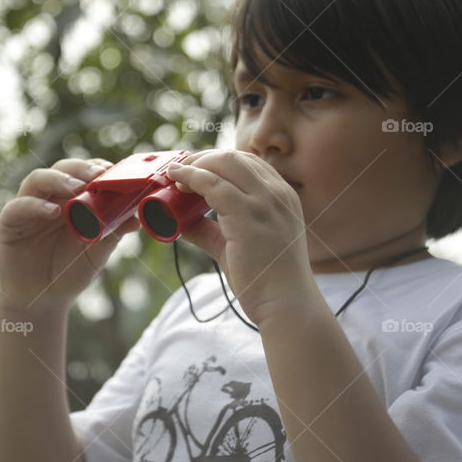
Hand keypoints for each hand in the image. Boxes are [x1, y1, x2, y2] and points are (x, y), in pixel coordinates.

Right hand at [0, 158, 140, 312]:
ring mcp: (27, 208)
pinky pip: (18, 207)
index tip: (113, 171)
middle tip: (97, 175)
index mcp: (70, 200)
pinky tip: (53, 212)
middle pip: (61, 169)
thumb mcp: (96, 252)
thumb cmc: (70, 272)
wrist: (43, 302)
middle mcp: (49, 198)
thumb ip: (112, 233)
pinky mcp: (9, 223)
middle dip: (80, 168)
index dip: (96, 168)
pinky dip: (35, 205)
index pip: (82, 173)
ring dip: (57, 179)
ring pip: (37, 179)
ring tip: (76, 188)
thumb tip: (136, 218)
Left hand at [164, 149, 314, 324]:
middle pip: (234, 157)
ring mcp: (265, 202)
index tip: (195, 168)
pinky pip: (213, 185)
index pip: (248, 163)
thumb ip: (210, 230)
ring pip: (224, 163)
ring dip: (195, 165)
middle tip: (179, 169)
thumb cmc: (267, 278)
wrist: (287, 303)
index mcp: (283, 196)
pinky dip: (191, 178)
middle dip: (202, 158)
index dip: (217, 160)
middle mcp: (277, 193)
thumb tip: (179, 222)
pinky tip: (177, 181)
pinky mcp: (249, 214)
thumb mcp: (238, 244)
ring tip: (175, 175)